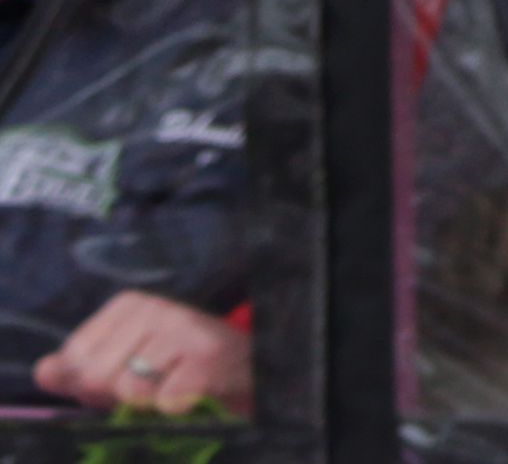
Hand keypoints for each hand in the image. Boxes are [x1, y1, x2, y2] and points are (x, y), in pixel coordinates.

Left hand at [37, 290, 249, 415]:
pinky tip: (192, 399)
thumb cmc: (180, 373)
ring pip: (127, 391)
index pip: (75, 358)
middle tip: (154, 390)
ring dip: (147, 407)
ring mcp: (185, 328)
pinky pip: (163, 402)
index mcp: (129, 305)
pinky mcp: (209, 358)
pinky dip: (174, 412)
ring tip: (172, 393)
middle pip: (96, 376)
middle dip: (117, 399)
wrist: (252, 376)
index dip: (93, 386)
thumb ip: (79, 370)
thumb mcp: (124, 366)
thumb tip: (45, 371)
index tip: (129, 379)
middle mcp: (157, 307)